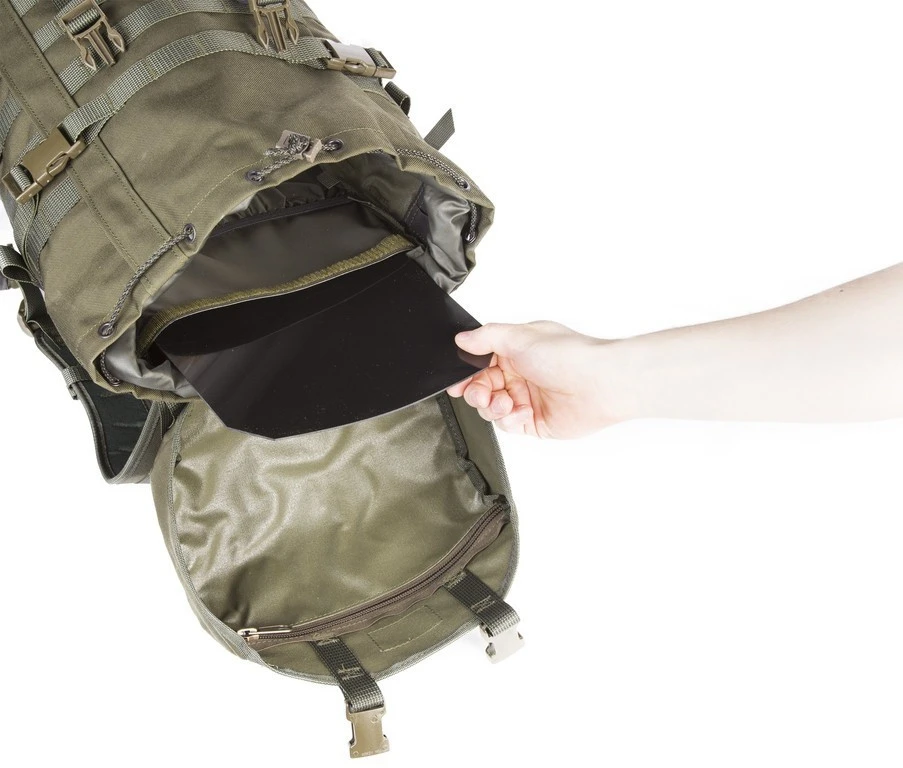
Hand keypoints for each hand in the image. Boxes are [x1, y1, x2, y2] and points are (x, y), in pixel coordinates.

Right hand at [446, 320, 627, 437]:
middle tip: (482, 395)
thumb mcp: (521, 337)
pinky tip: (520, 413)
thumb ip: (487, 337)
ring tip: (505, 403)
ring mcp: (527, 398)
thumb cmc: (569, 356)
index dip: (467, 375)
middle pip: (482, 389)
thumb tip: (462, 338)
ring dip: (493, 408)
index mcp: (516, 351)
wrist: (601, 385)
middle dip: (477, 393)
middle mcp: (521, 374)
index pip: (480, 364)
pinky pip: (509, 425)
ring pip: (493, 409)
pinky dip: (510, 420)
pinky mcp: (535, 421)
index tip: (458, 382)